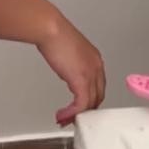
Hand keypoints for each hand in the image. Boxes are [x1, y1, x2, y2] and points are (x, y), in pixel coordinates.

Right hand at [37, 12, 105, 126]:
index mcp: (95, 59)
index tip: (79, 106)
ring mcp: (91, 74)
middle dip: (84, 110)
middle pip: (97, 97)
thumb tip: (66, 72)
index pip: (98, 86)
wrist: (50, 29)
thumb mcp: (68, 51)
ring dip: (76, 114)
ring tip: (64, 119)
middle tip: (72, 117)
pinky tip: (62, 115)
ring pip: (90, 103)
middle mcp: (97, 67)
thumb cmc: (55, 34)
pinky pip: (80, 105)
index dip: (89, 99)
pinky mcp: (81, 81)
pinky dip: (71, 113)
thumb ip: (72, 63)